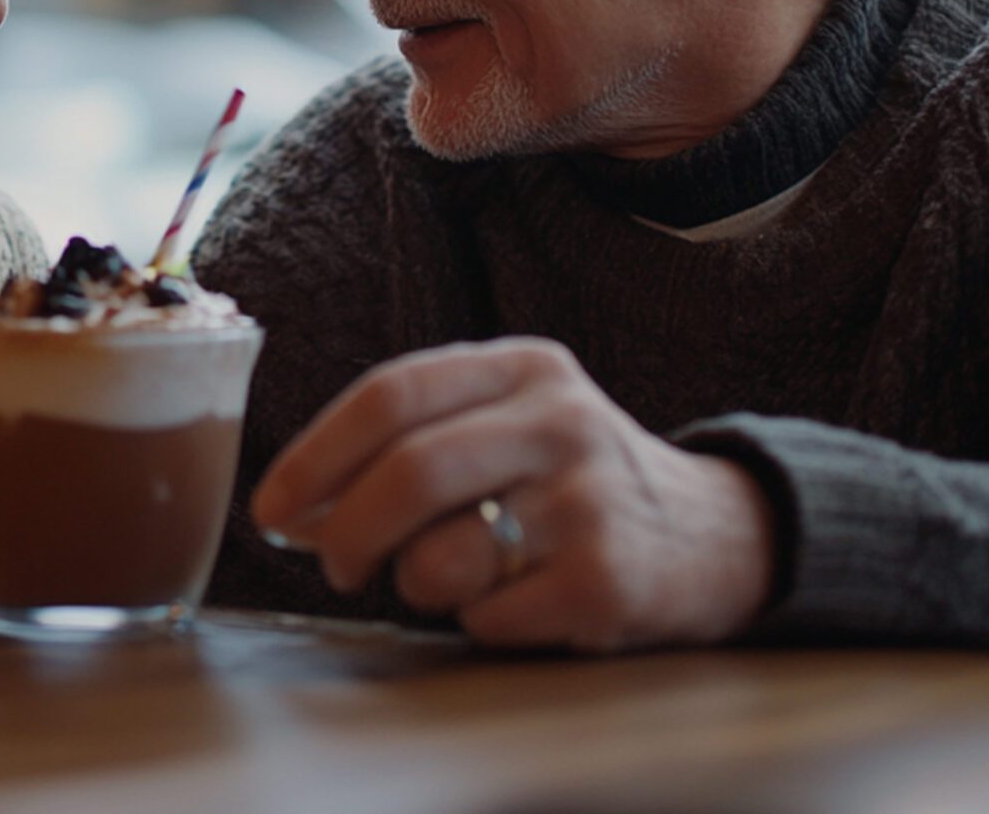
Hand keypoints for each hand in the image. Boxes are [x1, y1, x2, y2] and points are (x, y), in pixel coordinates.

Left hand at [250, 337, 775, 651]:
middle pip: (407, 473)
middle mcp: (560, 421)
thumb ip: (410, 443)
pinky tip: (515, 600)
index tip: (272, 507)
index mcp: (523, 368)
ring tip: (451, 577)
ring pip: (439, 556)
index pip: (390, 394)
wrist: (717, 536)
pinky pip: (486, 616)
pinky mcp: (606, 579)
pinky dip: (477, 621)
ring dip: (417, 584)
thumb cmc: (571, 483)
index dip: (315, 455)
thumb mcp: (508, 425)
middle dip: (345, 532)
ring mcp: (589, 499)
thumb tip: (290, 507)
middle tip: (333, 565)